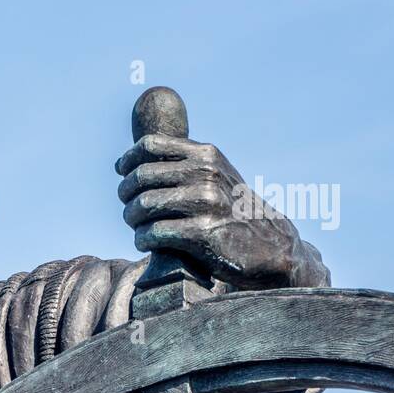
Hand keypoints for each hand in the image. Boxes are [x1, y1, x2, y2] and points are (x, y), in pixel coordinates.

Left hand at [115, 133, 326, 288]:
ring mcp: (205, 203)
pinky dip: (142, 240)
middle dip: (126, 195)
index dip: (128, 160)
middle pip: (140, 176)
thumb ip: (179, 165)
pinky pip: (153, 232)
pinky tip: (146, 243)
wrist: (271, 246)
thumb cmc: (232, 211)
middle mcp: (206, 174)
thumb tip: (123, 163)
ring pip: (143, 205)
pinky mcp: (202, 234)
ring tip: (137, 228)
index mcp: (206, 155)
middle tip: (129, 210)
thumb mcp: (214, 176)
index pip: (150, 146)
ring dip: (132, 219)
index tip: (122, 174)